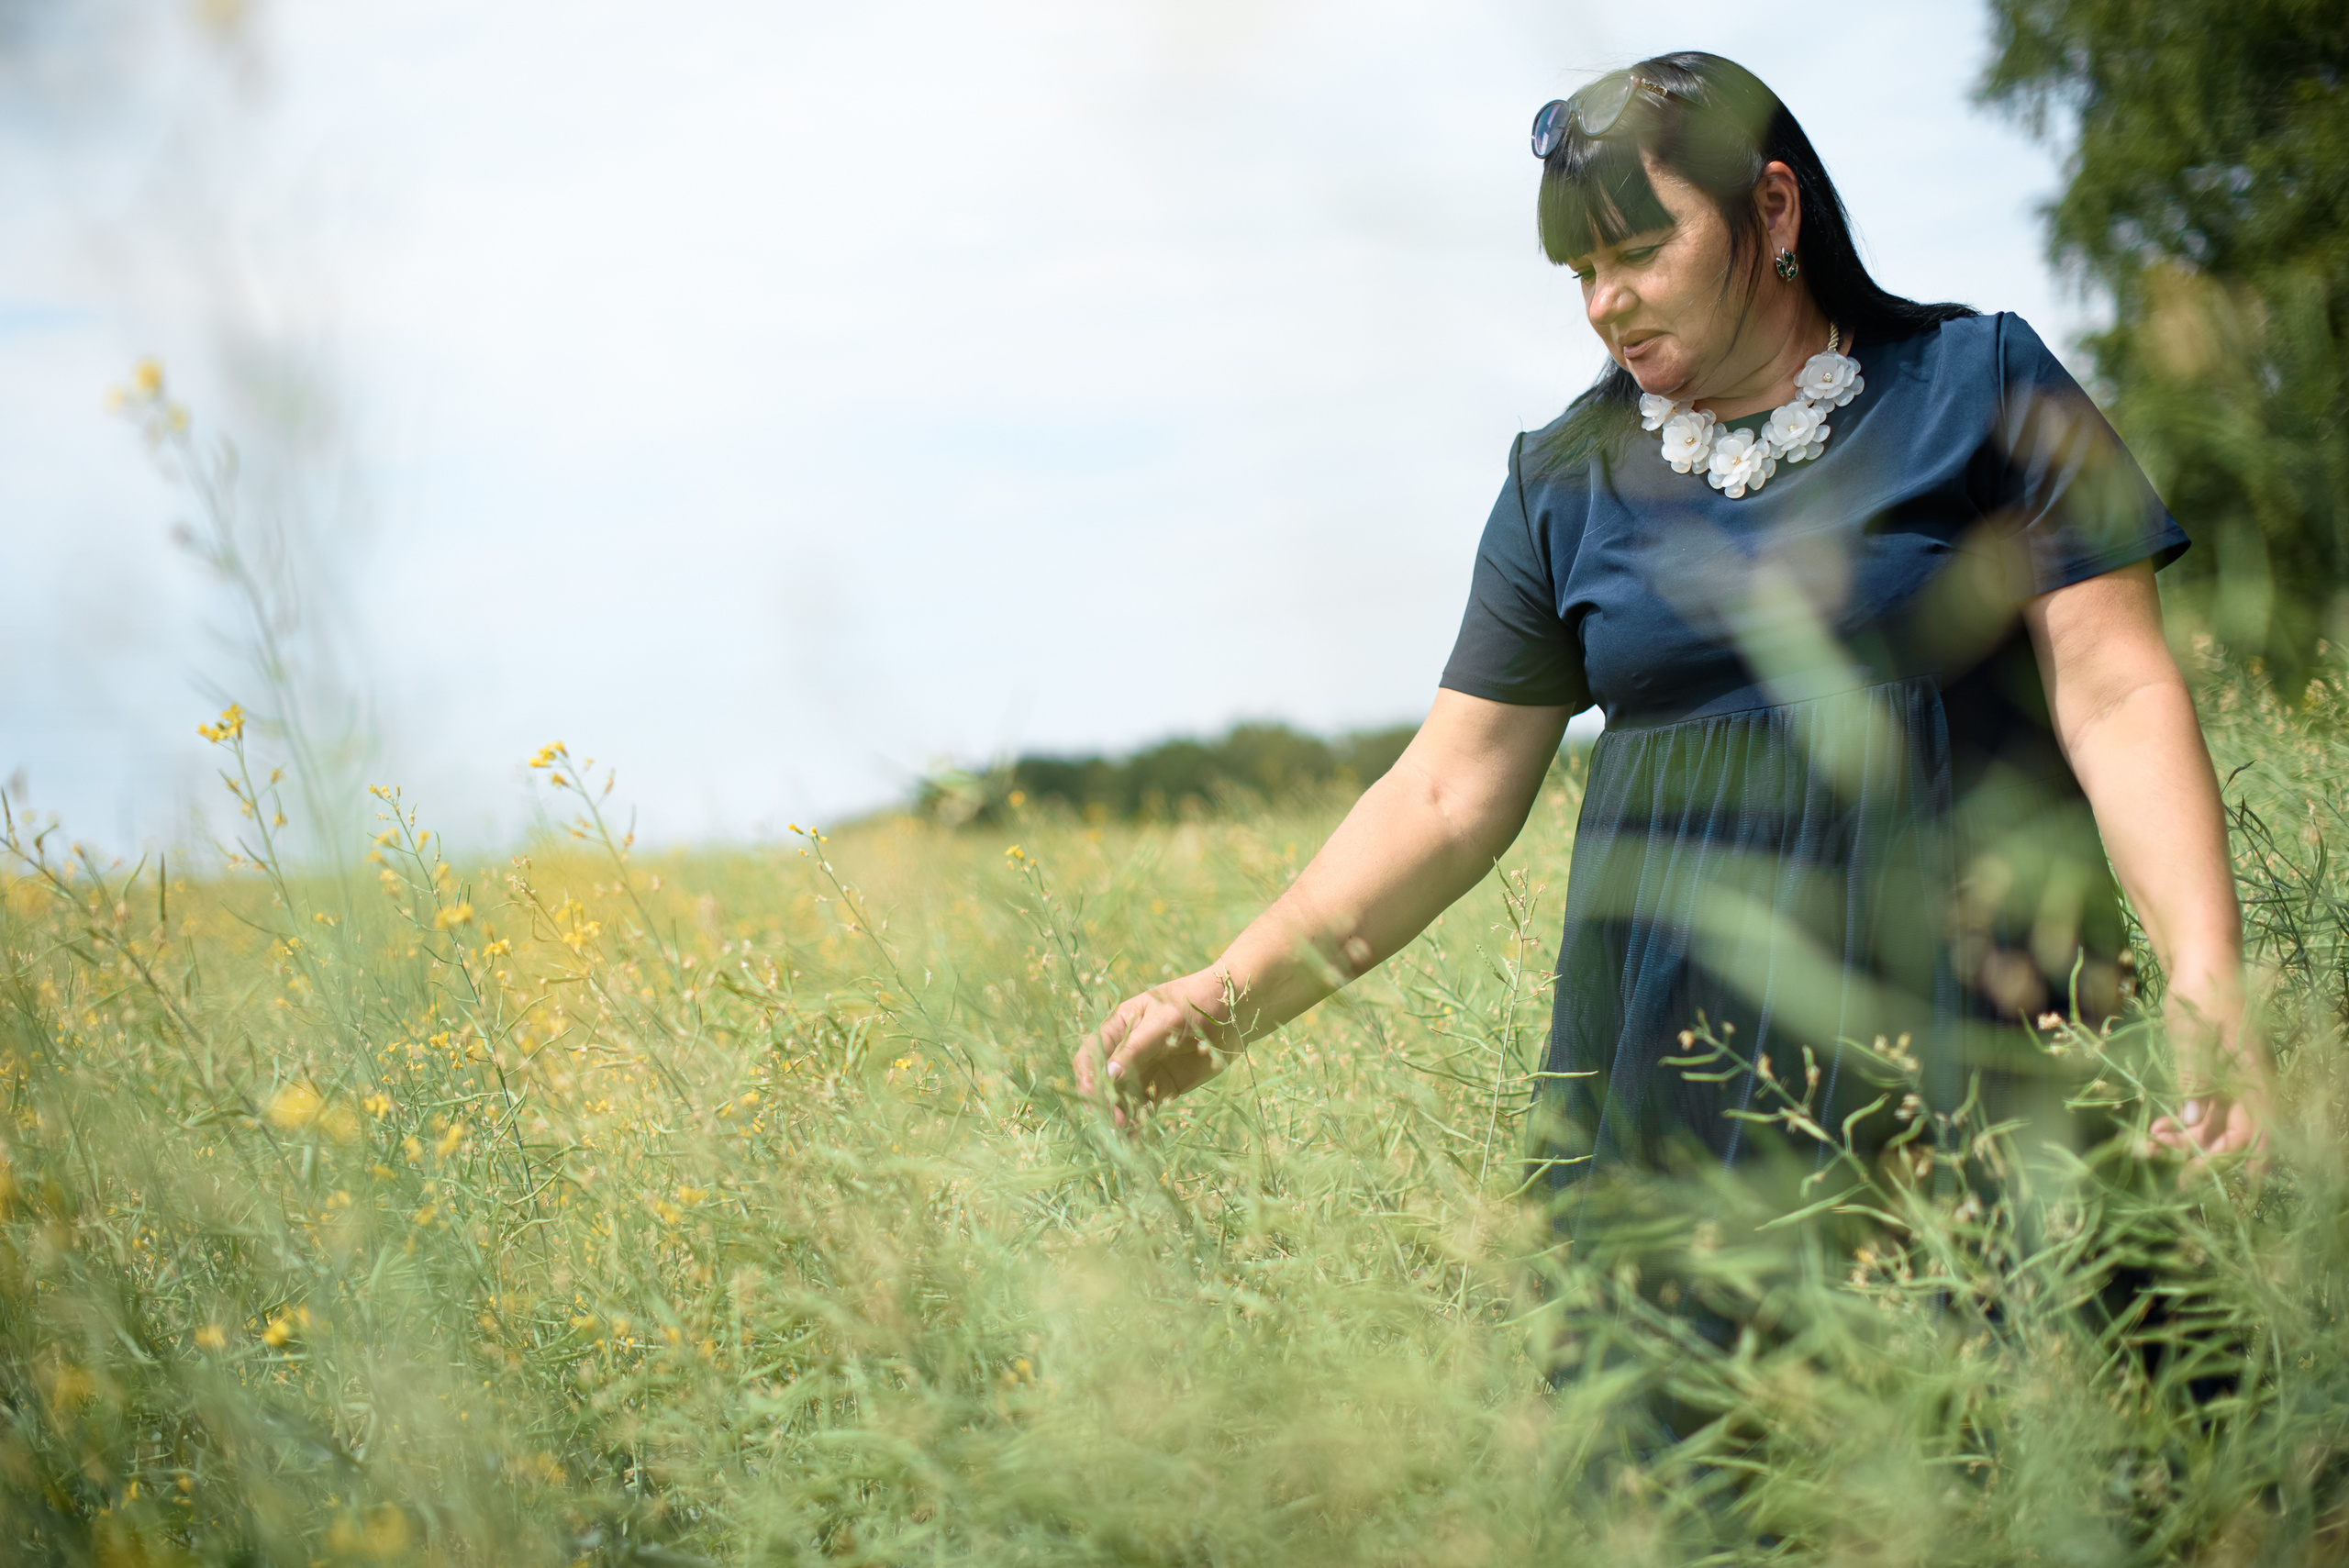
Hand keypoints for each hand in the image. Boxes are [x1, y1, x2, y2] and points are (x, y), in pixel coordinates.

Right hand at [1073, 970, 1240, 1128]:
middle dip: (1104, 1103)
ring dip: (1120, 1117)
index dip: (1086, 1076)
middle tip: (1113, 1124)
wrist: (1235, 1011)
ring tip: (1123, 1138)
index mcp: (1118, 1027)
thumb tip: (1109, 1075)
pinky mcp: (1164, 1087)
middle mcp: (1126, 1052)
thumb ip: (1136, 1048)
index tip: (1090, 1096)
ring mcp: (1145, 1071)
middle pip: (1104, 1082)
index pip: (1091, 1054)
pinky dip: (1140, 1122)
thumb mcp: (1163, 1020)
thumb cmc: (1194, 1002)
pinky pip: (1145, 1107)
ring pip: (1123, 1098)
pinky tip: (1137, 1138)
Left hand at [2144, 975, 2270, 1173]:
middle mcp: (2248, 1085)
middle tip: (2160, 1161)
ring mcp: (2231, 1081)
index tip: (2206, 1180)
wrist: (2200, 960)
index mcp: (2255, 1077)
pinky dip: (2181, 1121)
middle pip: (2232, 1136)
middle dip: (2199, 1154)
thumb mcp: (2194, 1034)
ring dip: (2185, 1140)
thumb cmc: (2202, 992)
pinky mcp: (2212, 1075)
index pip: (2257, 1135)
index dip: (2237, 1162)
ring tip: (2148, 1145)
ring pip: (2214, 1125)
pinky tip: (2155, 1128)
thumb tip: (2194, 1122)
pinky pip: (2202, 1108)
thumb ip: (2195, 1077)